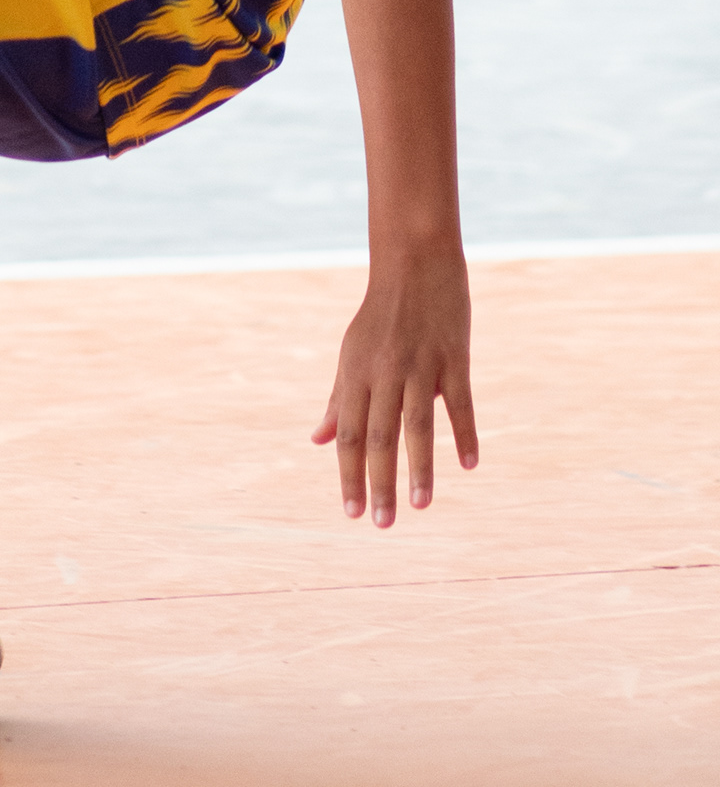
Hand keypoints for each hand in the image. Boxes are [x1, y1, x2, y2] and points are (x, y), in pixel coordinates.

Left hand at [313, 244, 477, 523]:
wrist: (413, 262)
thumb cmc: (379, 315)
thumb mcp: (352, 354)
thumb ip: (339, 401)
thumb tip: (318, 441)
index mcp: (356, 372)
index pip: (350, 434)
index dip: (349, 474)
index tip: (351, 513)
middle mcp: (384, 371)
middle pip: (380, 436)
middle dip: (379, 483)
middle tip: (382, 524)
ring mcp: (419, 365)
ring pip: (417, 425)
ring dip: (419, 469)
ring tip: (420, 505)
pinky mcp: (453, 357)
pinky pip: (459, 401)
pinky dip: (465, 433)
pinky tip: (468, 464)